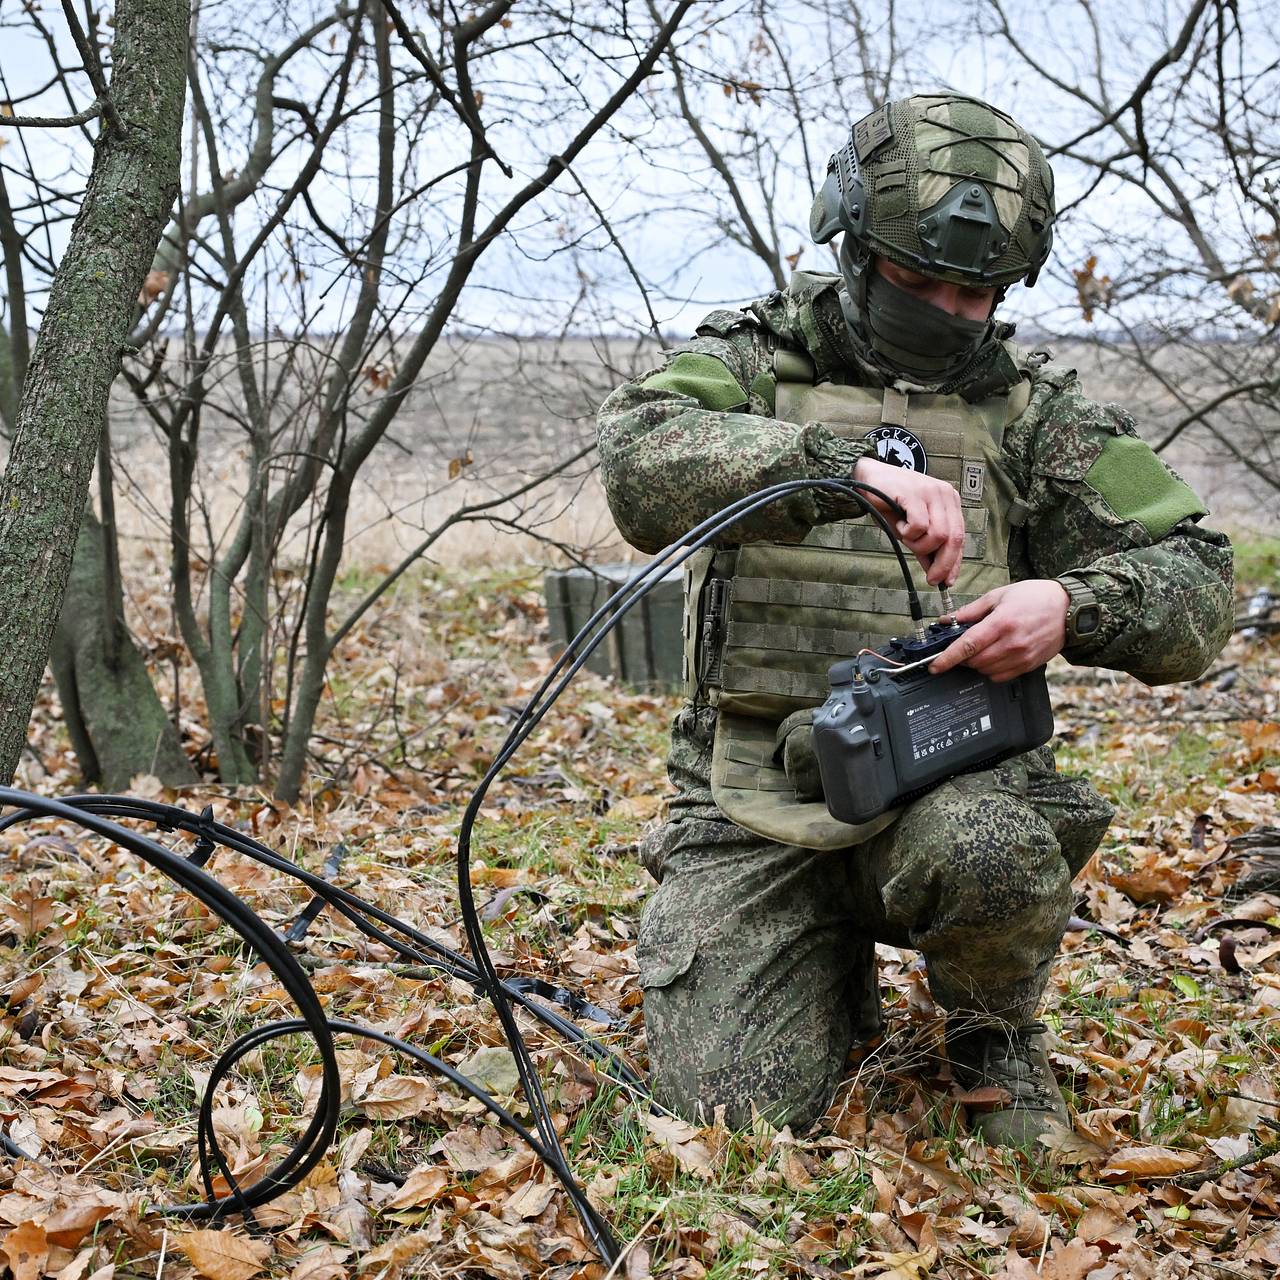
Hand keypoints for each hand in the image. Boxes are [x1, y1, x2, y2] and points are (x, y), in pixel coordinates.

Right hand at [852, 455, 964, 586]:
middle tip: (931, 578)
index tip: (947, 580)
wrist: (868, 477)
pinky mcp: (914, 493)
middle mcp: (945, 495)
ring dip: (919, 544)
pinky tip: (900, 525)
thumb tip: (935, 571)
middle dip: (943, 563)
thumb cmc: (890, 501)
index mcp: (950, 501)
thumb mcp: (911, 527)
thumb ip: (926, 546)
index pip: (960, 536)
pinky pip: (919, 525)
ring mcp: (931, 492)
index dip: (955, 561)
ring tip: (905, 535)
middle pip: (954, 538)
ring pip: (938, 535)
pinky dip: (908, 533)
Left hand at [929, 580, 1068, 681]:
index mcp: (1001, 623)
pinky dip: (991, 670)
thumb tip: (949, 620)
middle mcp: (1012, 643)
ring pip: (986, 671)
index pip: (968, 645)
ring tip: (982, 648)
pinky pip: (1001, 677)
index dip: (948, 658)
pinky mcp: (1029, 665)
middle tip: (963, 646)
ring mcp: (1021, 657)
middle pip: (974, 662)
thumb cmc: (1036, 597)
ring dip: (976, 663)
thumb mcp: (1000, 595)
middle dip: (962, 657)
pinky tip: (995, 656)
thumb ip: (972, 610)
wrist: (1070, 608)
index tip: (934, 666)